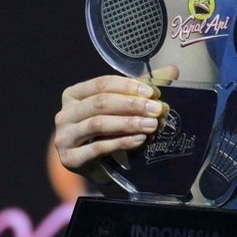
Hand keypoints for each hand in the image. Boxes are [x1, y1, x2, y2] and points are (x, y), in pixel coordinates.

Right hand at [53, 66, 178, 175]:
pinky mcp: (70, 158)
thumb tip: (172, 70)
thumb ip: (144, 89)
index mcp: (74, 95)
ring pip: (98, 124)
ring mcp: (64, 137)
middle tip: (157, 109)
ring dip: (129, 123)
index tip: (152, 92)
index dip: (128, 86)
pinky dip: (122, 142)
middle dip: (132, 105)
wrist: (100, 166)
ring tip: (152, 124)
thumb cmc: (110, 130)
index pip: (101, 83)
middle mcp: (64, 114)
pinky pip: (98, 147)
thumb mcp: (125, 106)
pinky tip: (140, 139)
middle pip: (100, 103)